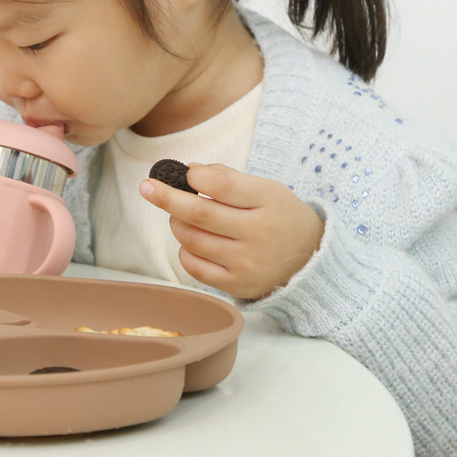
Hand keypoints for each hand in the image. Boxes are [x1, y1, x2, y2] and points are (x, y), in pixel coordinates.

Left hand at [140, 164, 323, 298]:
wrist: (310, 259)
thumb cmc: (278, 215)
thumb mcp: (265, 188)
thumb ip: (227, 178)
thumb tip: (189, 171)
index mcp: (268, 201)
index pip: (222, 186)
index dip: (197, 176)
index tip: (186, 172)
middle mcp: (259, 234)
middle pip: (200, 214)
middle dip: (167, 198)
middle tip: (147, 186)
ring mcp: (248, 263)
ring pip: (193, 240)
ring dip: (177, 224)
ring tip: (179, 215)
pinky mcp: (238, 285)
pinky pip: (195, 268)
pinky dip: (185, 251)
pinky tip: (191, 241)